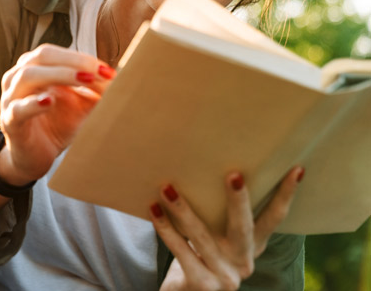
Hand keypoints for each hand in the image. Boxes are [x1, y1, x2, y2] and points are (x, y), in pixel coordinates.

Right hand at [0, 44, 114, 185]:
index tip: (107, 70)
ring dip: (59, 75)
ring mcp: (10, 98)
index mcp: (35, 67)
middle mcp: (18, 77)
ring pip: (28, 76)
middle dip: (74, 61)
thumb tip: (123, 81)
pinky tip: (49, 101)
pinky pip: (18, 108)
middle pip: (43, 56)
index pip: (57, 53)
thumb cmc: (56, 125)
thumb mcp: (81, 106)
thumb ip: (97, 92)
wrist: (35, 157)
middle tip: (98, 72)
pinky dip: (34, 103)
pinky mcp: (9, 121)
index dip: (82, 58)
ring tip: (84, 80)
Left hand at [153, 166, 304, 290]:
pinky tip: (153, 209)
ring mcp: (225, 277)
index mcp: (251, 247)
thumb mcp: (215, 240)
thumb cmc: (199, 260)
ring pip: (202, 237)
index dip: (285, 195)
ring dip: (183, 209)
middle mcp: (243, 262)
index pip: (274, 219)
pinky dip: (165, 230)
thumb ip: (217, 218)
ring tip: (167, 188)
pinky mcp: (203, 285)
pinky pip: (181, 251)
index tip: (296, 170)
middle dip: (239, 200)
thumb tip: (203, 170)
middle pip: (243, 227)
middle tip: (234, 174)